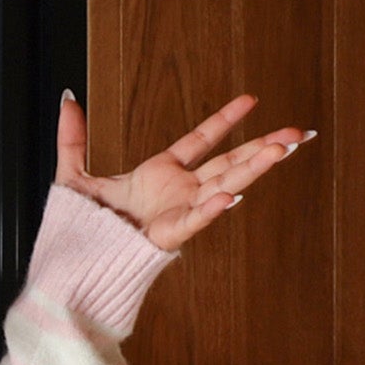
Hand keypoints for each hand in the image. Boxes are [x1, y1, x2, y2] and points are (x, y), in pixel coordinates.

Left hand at [56, 91, 309, 251]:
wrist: (72, 265)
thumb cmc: (79, 229)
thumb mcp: (74, 174)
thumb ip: (72, 138)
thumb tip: (67, 99)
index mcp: (160, 174)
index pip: (201, 140)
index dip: (225, 120)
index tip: (251, 100)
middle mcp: (177, 192)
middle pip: (230, 162)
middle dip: (263, 146)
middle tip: (297, 133)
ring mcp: (178, 212)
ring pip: (225, 184)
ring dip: (254, 168)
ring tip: (282, 150)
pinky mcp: (169, 235)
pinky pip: (195, 219)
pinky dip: (212, 208)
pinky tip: (232, 195)